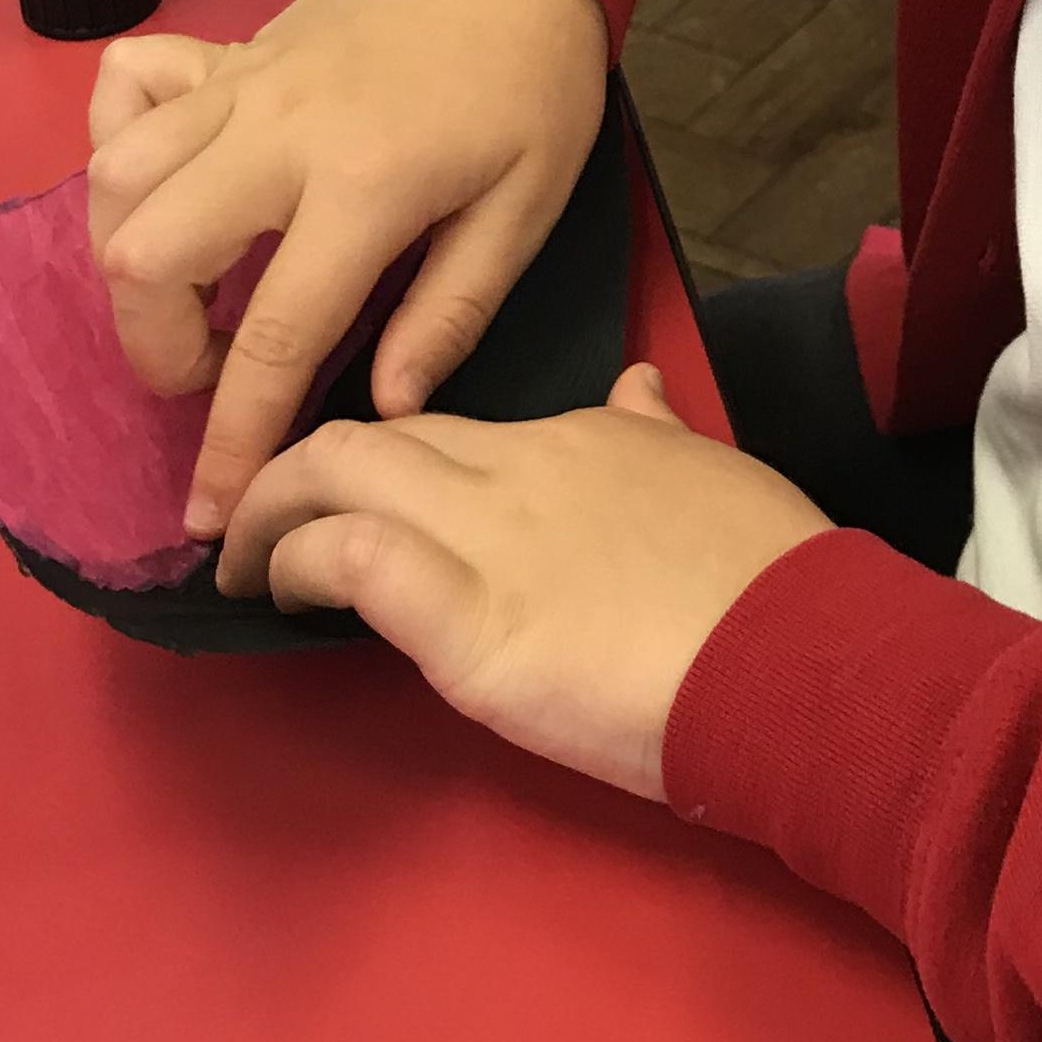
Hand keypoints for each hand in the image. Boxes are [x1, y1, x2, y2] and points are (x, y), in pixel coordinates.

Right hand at [86, 0, 610, 532]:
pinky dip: (120, 144)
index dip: (234, 439)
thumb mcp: (527, 205)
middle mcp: (275, 132)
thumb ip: (451, 309)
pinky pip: (126, 90)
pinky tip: (167, 187)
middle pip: (148, 256)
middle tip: (213, 370)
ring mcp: (239, 83)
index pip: (273, 338)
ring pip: (117, 178)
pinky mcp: (225, 49)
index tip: (212, 516)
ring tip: (190, 297)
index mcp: (361, 185)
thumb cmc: (535, 82)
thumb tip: (387, 405)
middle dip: (155, 346)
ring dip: (129, 258)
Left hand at [212, 363, 829, 798]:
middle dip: (295, 472)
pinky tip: (276, 596)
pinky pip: (352, 556)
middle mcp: (516, 467)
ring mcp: (487, 537)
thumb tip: (633, 385)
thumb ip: (657, 430)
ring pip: (337, 473)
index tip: (361, 507)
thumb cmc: (771, 580)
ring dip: (269, 513)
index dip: (389, 466)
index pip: (448, 430)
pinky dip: (295, 562)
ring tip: (241, 565)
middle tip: (257, 529)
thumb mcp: (716, 473)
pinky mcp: (467, 619)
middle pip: (370, 435)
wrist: (800, 656)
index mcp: (577, 437)